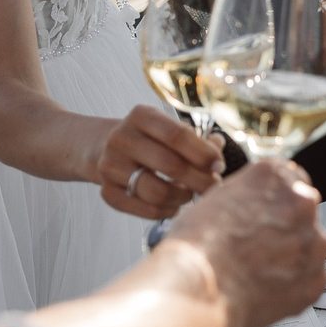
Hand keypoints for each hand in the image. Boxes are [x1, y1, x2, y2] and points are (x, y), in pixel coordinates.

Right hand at [95, 105, 224, 219]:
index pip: (176, 135)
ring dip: (182, 197)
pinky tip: (174, 205)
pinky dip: (166, 211)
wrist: (107, 149)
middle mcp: (121, 138)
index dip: (202, 153)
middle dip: (199, 180)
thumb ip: (197, 140)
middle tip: (213, 187)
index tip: (218, 165)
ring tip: (191, 195)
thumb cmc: (150, 140)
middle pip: (170, 165)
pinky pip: (145, 210)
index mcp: (141, 116)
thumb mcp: (168, 128)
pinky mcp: (107, 192)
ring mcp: (110, 166)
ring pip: (157, 192)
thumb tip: (217, 149)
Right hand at [166, 159, 325, 326]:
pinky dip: (294, 283)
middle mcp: (303, 203)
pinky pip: (310, 277)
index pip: (291, 180)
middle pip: (302, 212)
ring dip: (291, 255)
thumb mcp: (218, 197)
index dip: (275, 203)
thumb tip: (257, 205)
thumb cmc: (198, 245)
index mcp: (278, 175)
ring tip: (257, 268)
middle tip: (257, 245)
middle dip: (285, 228)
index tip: (266, 215)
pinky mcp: (317, 278)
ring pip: (308, 245)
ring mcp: (313, 242)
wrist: (199, 287)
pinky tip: (265, 285)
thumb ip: (250, 195)